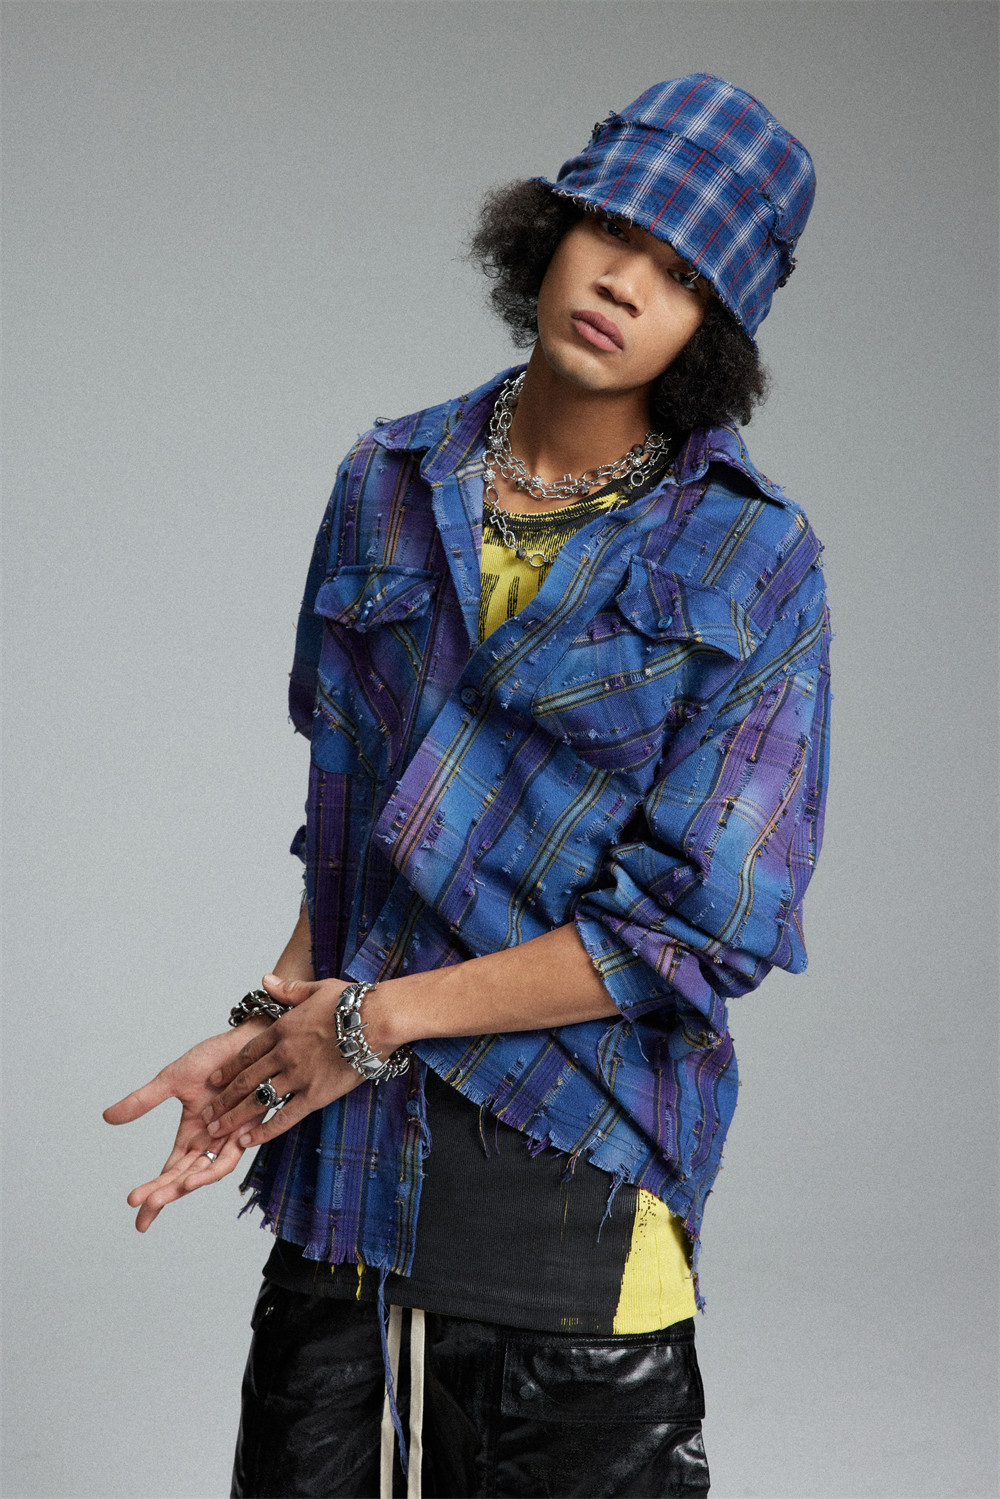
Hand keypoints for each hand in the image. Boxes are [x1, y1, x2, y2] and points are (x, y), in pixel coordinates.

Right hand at [103, 1020, 269, 1230]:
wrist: (247, 1039)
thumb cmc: (215, 1059)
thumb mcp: (171, 1080)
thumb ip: (143, 1101)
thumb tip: (106, 1118)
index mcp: (193, 1133)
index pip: (171, 1168)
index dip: (153, 1189)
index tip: (131, 1205)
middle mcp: (211, 1140)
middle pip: (184, 1176)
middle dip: (162, 1192)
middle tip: (139, 1205)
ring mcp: (230, 1136)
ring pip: (206, 1172)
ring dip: (183, 1186)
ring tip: (161, 1197)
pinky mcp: (248, 1129)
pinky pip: (230, 1157)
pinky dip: (211, 1170)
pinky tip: (192, 1177)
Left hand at [201, 974, 388, 1149]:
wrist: (376, 1019)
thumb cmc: (352, 1002)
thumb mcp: (316, 989)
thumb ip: (288, 990)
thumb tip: (265, 980)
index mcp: (282, 1029)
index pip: (246, 1053)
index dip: (228, 1069)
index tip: (214, 1081)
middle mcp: (283, 1054)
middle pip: (245, 1080)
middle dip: (222, 1099)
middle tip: (206, 1114)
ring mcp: (298, 1076)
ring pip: (257, 1100)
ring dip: (233, 1117)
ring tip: (216, 1130)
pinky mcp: (315, 1095)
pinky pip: (284, 1117)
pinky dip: (264, 1130)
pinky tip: (248, 1141)